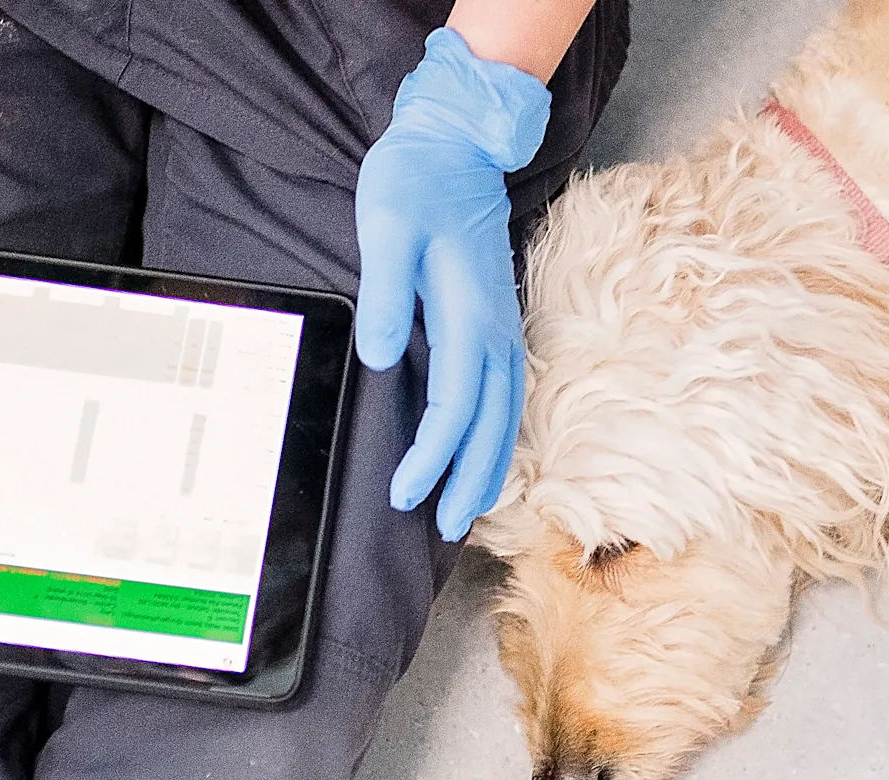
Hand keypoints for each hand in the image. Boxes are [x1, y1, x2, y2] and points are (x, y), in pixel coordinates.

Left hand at [355, 28, 551, 541]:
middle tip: (446, 528)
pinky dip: (497, 431)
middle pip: (491, 421)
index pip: (453, 404)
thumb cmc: (415, 181)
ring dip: (489, 462)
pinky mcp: (496, 319)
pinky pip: (505, 391)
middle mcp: (493, 325)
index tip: (404, 493)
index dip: (431, 456)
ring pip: (506, 411)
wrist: (458, 143)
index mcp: (466, 311)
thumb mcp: (385, 227)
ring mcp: (501, 323)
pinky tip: (482, 452)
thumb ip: (385, 295)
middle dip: (470, 479)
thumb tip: (381, 359)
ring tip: (468, 509)